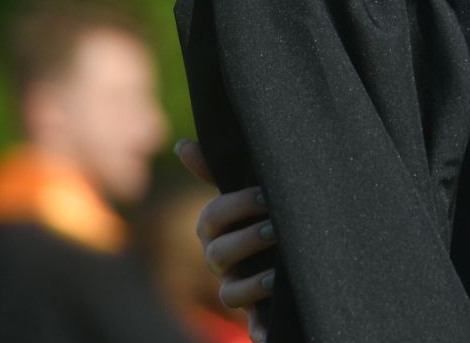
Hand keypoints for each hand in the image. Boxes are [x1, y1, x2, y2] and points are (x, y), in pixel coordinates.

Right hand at [175, 139, 277, 341]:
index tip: (266, 194)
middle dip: (247, 240)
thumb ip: (216, 172)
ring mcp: (237, 288)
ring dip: (252, 284)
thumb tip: (182, 145)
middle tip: (276, 227)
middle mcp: (222, 262)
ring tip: (277, 273)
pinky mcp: (258, 313)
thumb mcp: (247, 193)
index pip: (213, 218)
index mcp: (219, 231)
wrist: (287, 257)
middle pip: (218, 255)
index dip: (236, 206)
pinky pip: (254, 325)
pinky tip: (270, 330)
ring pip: (230, 293)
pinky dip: (260, 329)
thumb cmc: (262, 216)